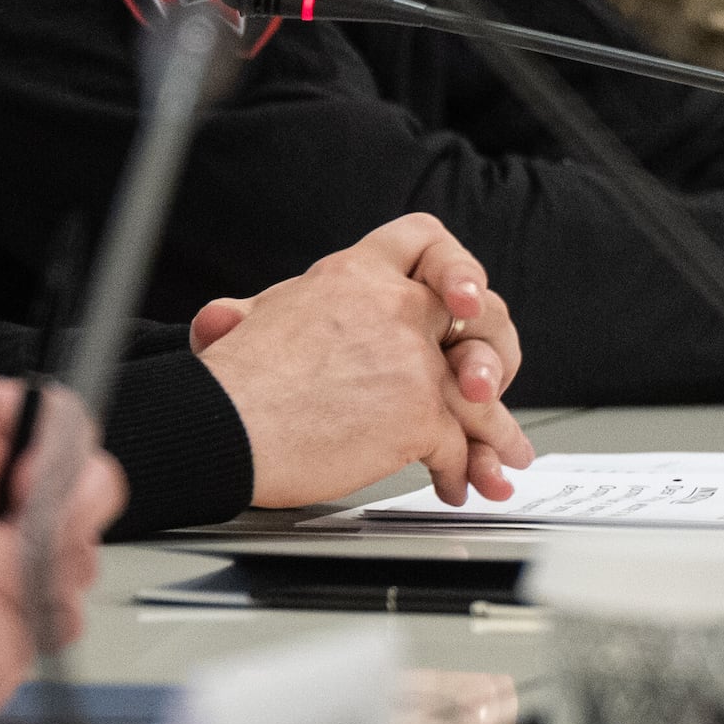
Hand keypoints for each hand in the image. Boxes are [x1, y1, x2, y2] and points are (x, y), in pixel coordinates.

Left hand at [0, 376, 117, 617]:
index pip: (61, 421)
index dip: (62, 452)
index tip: (30, 486)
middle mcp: (6, 475)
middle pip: (86, 491)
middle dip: (66, 524)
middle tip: (22, 551)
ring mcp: (10, 534)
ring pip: (76, 552)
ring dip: (51, 573)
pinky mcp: (4, 588)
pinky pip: (48, 600)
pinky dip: (32, 613)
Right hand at [185, 215, 534, 507]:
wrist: (223, 424)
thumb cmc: (230, 383)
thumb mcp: (252, 320)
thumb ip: (269, 315)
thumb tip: (223, 321)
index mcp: (353, 274)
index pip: (423, 240)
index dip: (453, 267)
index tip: (459, 300)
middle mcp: (391, 307)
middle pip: (476, 317)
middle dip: (492, 358)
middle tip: (488, 386)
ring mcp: (411, 360)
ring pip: (480, 392)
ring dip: (495, 432)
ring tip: (500, 459)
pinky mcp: (418, 414)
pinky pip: (459, 445)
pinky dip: (461, 470)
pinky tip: (452, 483)